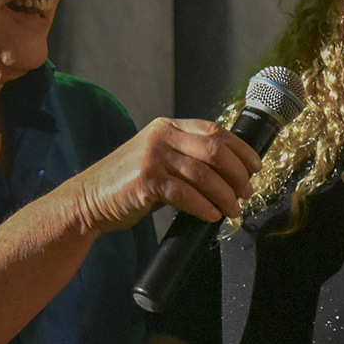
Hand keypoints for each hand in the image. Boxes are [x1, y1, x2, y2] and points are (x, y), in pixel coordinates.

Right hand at [69, 118, 261, 234]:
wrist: (88, 200)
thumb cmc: (125, 185)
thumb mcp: (156, 159)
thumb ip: (184, 158)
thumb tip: (226, 173)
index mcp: (167, 126)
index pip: (215, 131)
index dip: (241, 149)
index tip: (255, 167)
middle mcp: (161, 136)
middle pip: (215, 150)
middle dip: (237, 174)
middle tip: (246, 192)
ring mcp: (152, 157)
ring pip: (204, 174)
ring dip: (225, 195)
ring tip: (233, 210)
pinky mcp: (146, 180)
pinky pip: (186, 194)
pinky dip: (204, 207)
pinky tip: (212, 216)